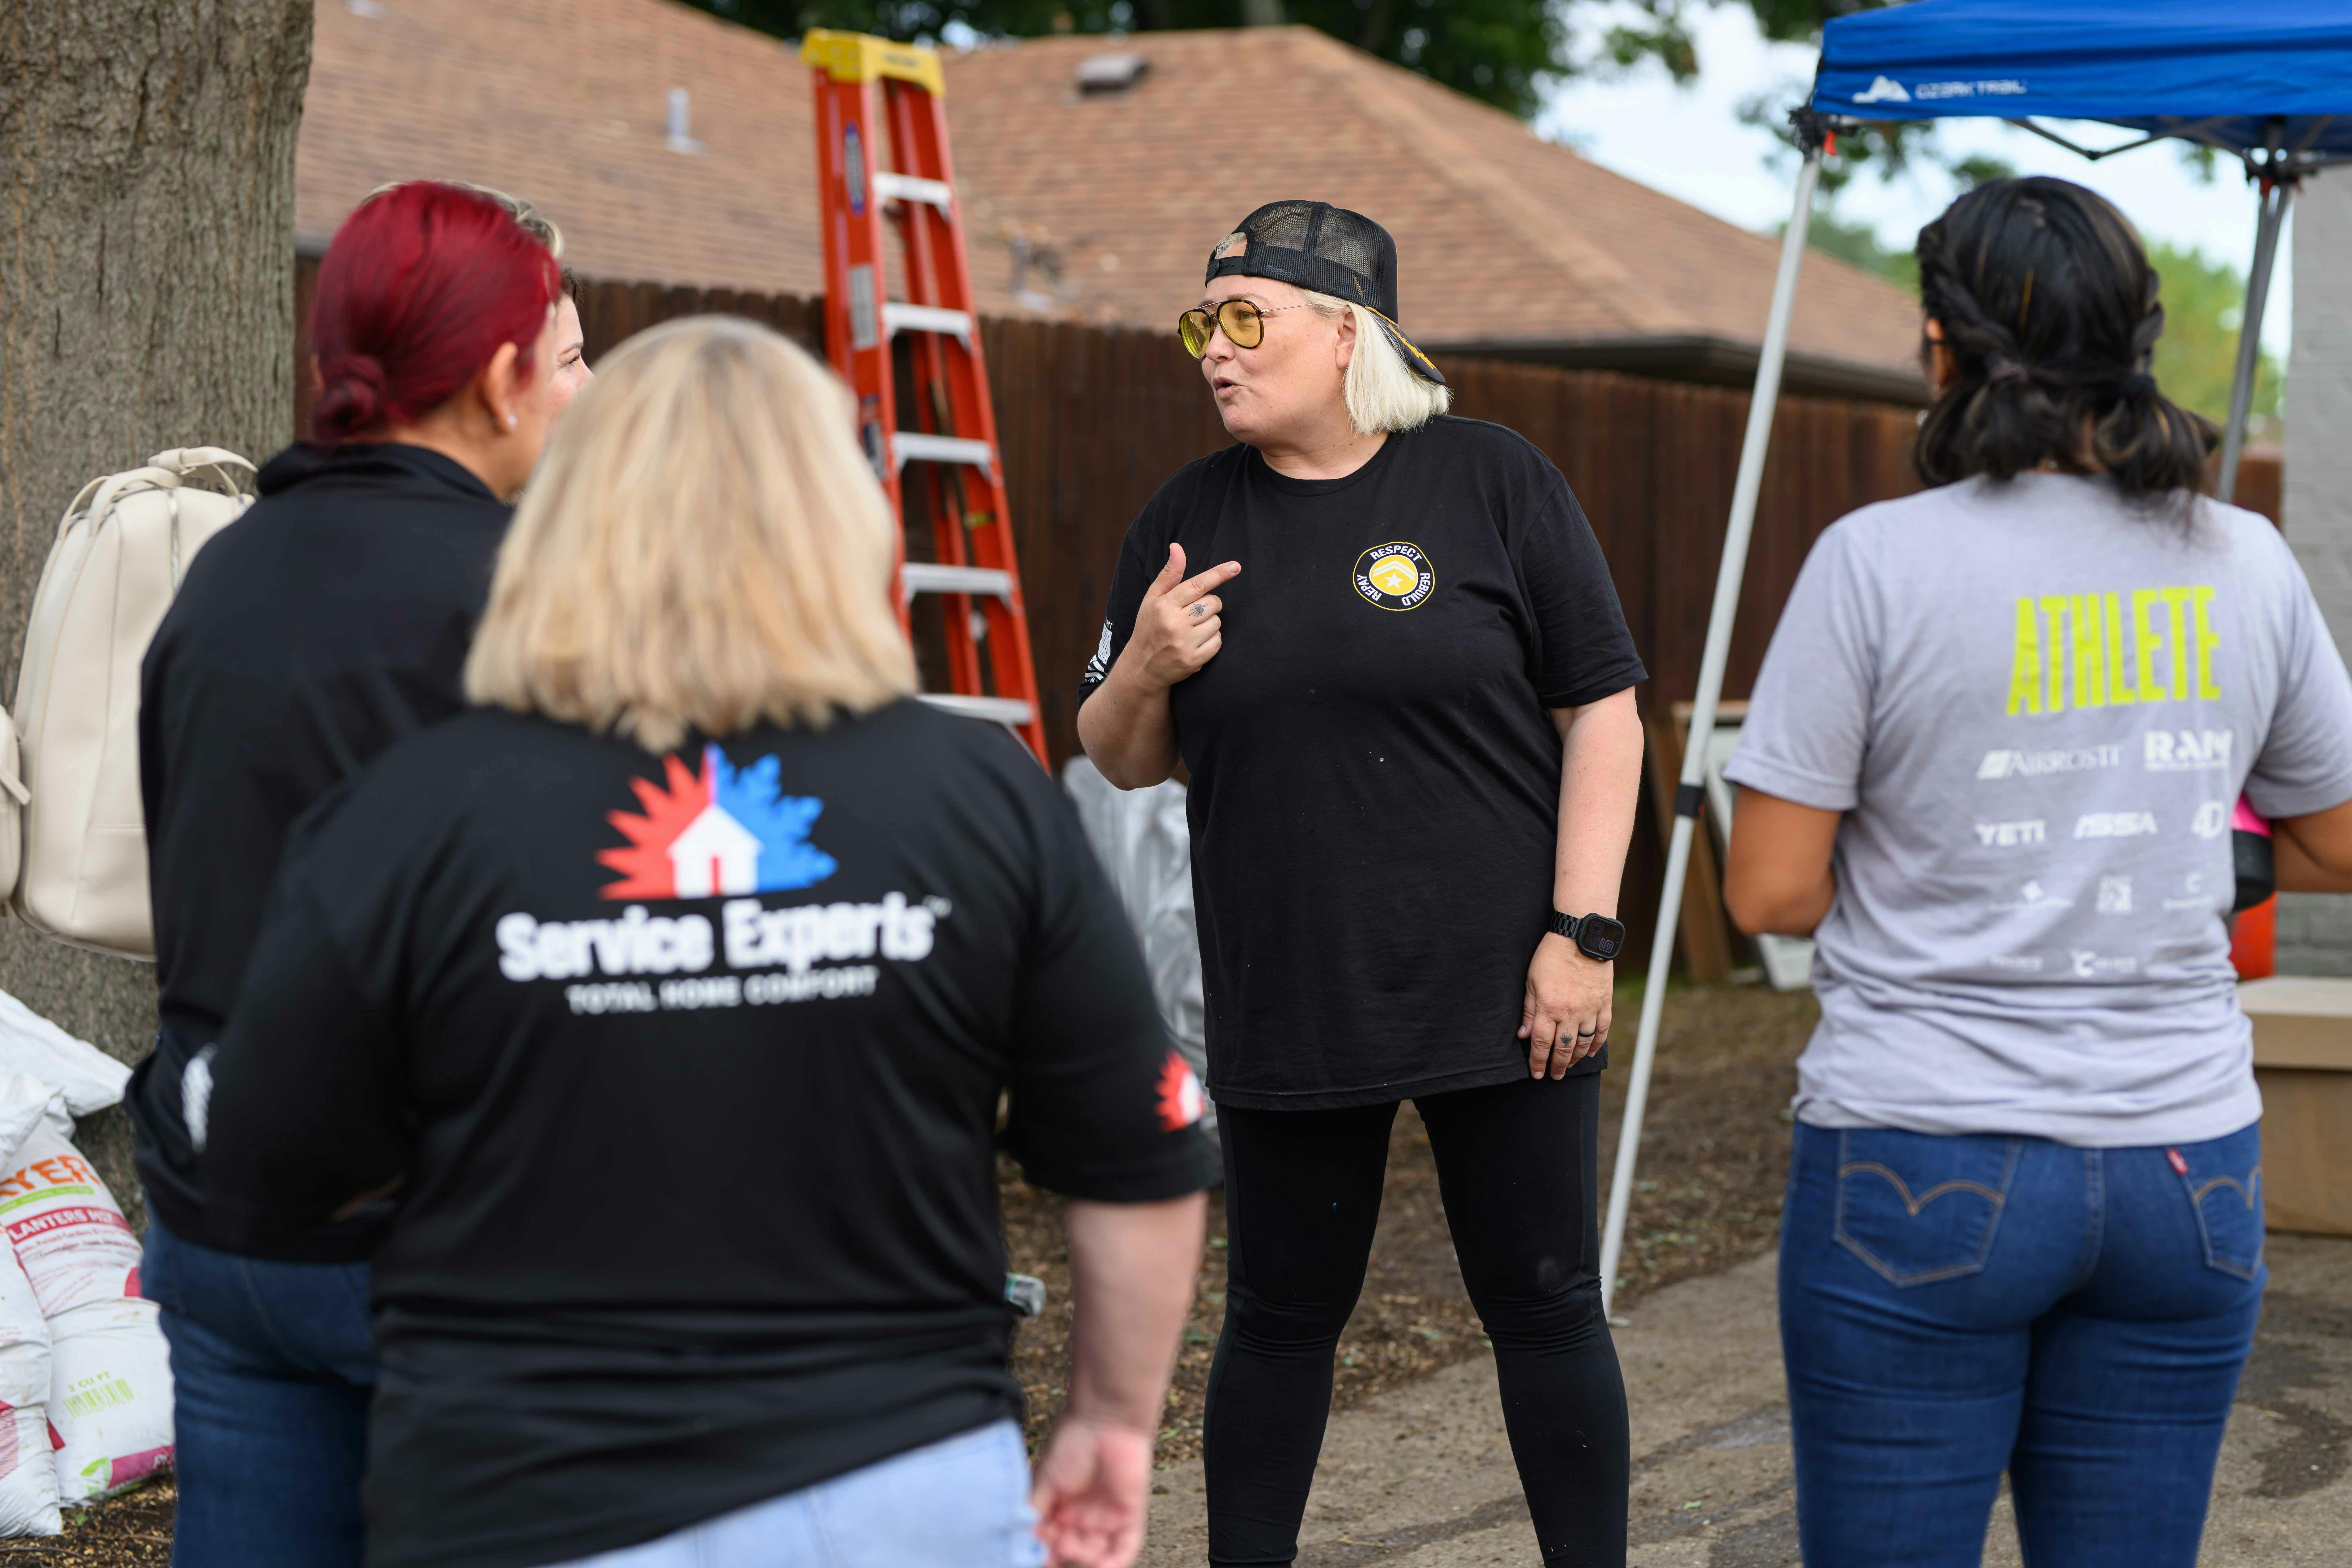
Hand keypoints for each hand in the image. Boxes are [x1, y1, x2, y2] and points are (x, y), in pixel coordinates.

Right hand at [1031, 1416, 1153, 1567]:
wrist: (1104, 1418)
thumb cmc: (1071, 1444)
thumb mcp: (1045, 1483)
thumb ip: (1035, 1515)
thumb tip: (1023, 1546)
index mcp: (1059, 1511)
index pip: (1049, 1545)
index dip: (1043, 1554)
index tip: (1034, 1556)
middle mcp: (1082, 1519)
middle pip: (1073, 1553)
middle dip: (1062, 1555)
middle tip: (1056, 1545)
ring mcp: (1107, 1519)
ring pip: (1097, 1556)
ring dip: (1084, 1559)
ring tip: (1071, 1545)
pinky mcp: (1130, 1515)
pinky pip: (1125, 1548)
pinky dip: (1115, 1563)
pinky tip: (1103, 1566)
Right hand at [1116, 543, 1238, 694]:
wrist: (1142, 667)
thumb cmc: (1149, 627)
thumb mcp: (1152, 599)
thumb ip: (1169, 574)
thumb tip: (1177, 547)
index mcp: (1164, 605)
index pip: (1197, 585)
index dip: (1218, 574)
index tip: (1236, 566)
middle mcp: (1174, 624)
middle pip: (1212, 603)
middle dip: (1209, 604)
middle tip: (1194, 613)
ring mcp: (1184, 644)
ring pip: (1217, 623)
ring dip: (1210, 623)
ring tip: (1192, 630)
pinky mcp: (1193, 660)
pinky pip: (1218, 641)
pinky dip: (1212, 640)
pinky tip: (1196, 642)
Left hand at [1519, 933, 1611, 1078]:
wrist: (1581, 936)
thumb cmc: (1551, 956)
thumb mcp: (1532, 981)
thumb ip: (1529, 1010)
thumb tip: (1524, 1035)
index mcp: (1549, 1007)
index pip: (1542, 1043)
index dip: (1538, 1061)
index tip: (1537, 1074)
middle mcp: (1570, 1013)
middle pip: (1563, 1048)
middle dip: (1557, 1065)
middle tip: (1554, 1076)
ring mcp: (1589, 1009)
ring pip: (1584, 1043)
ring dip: (1576, 1058)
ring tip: (1570, 1065)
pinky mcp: (1604, 1003)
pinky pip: (1602, 1030)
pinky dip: (1597, 1044)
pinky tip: (1591, 1052)